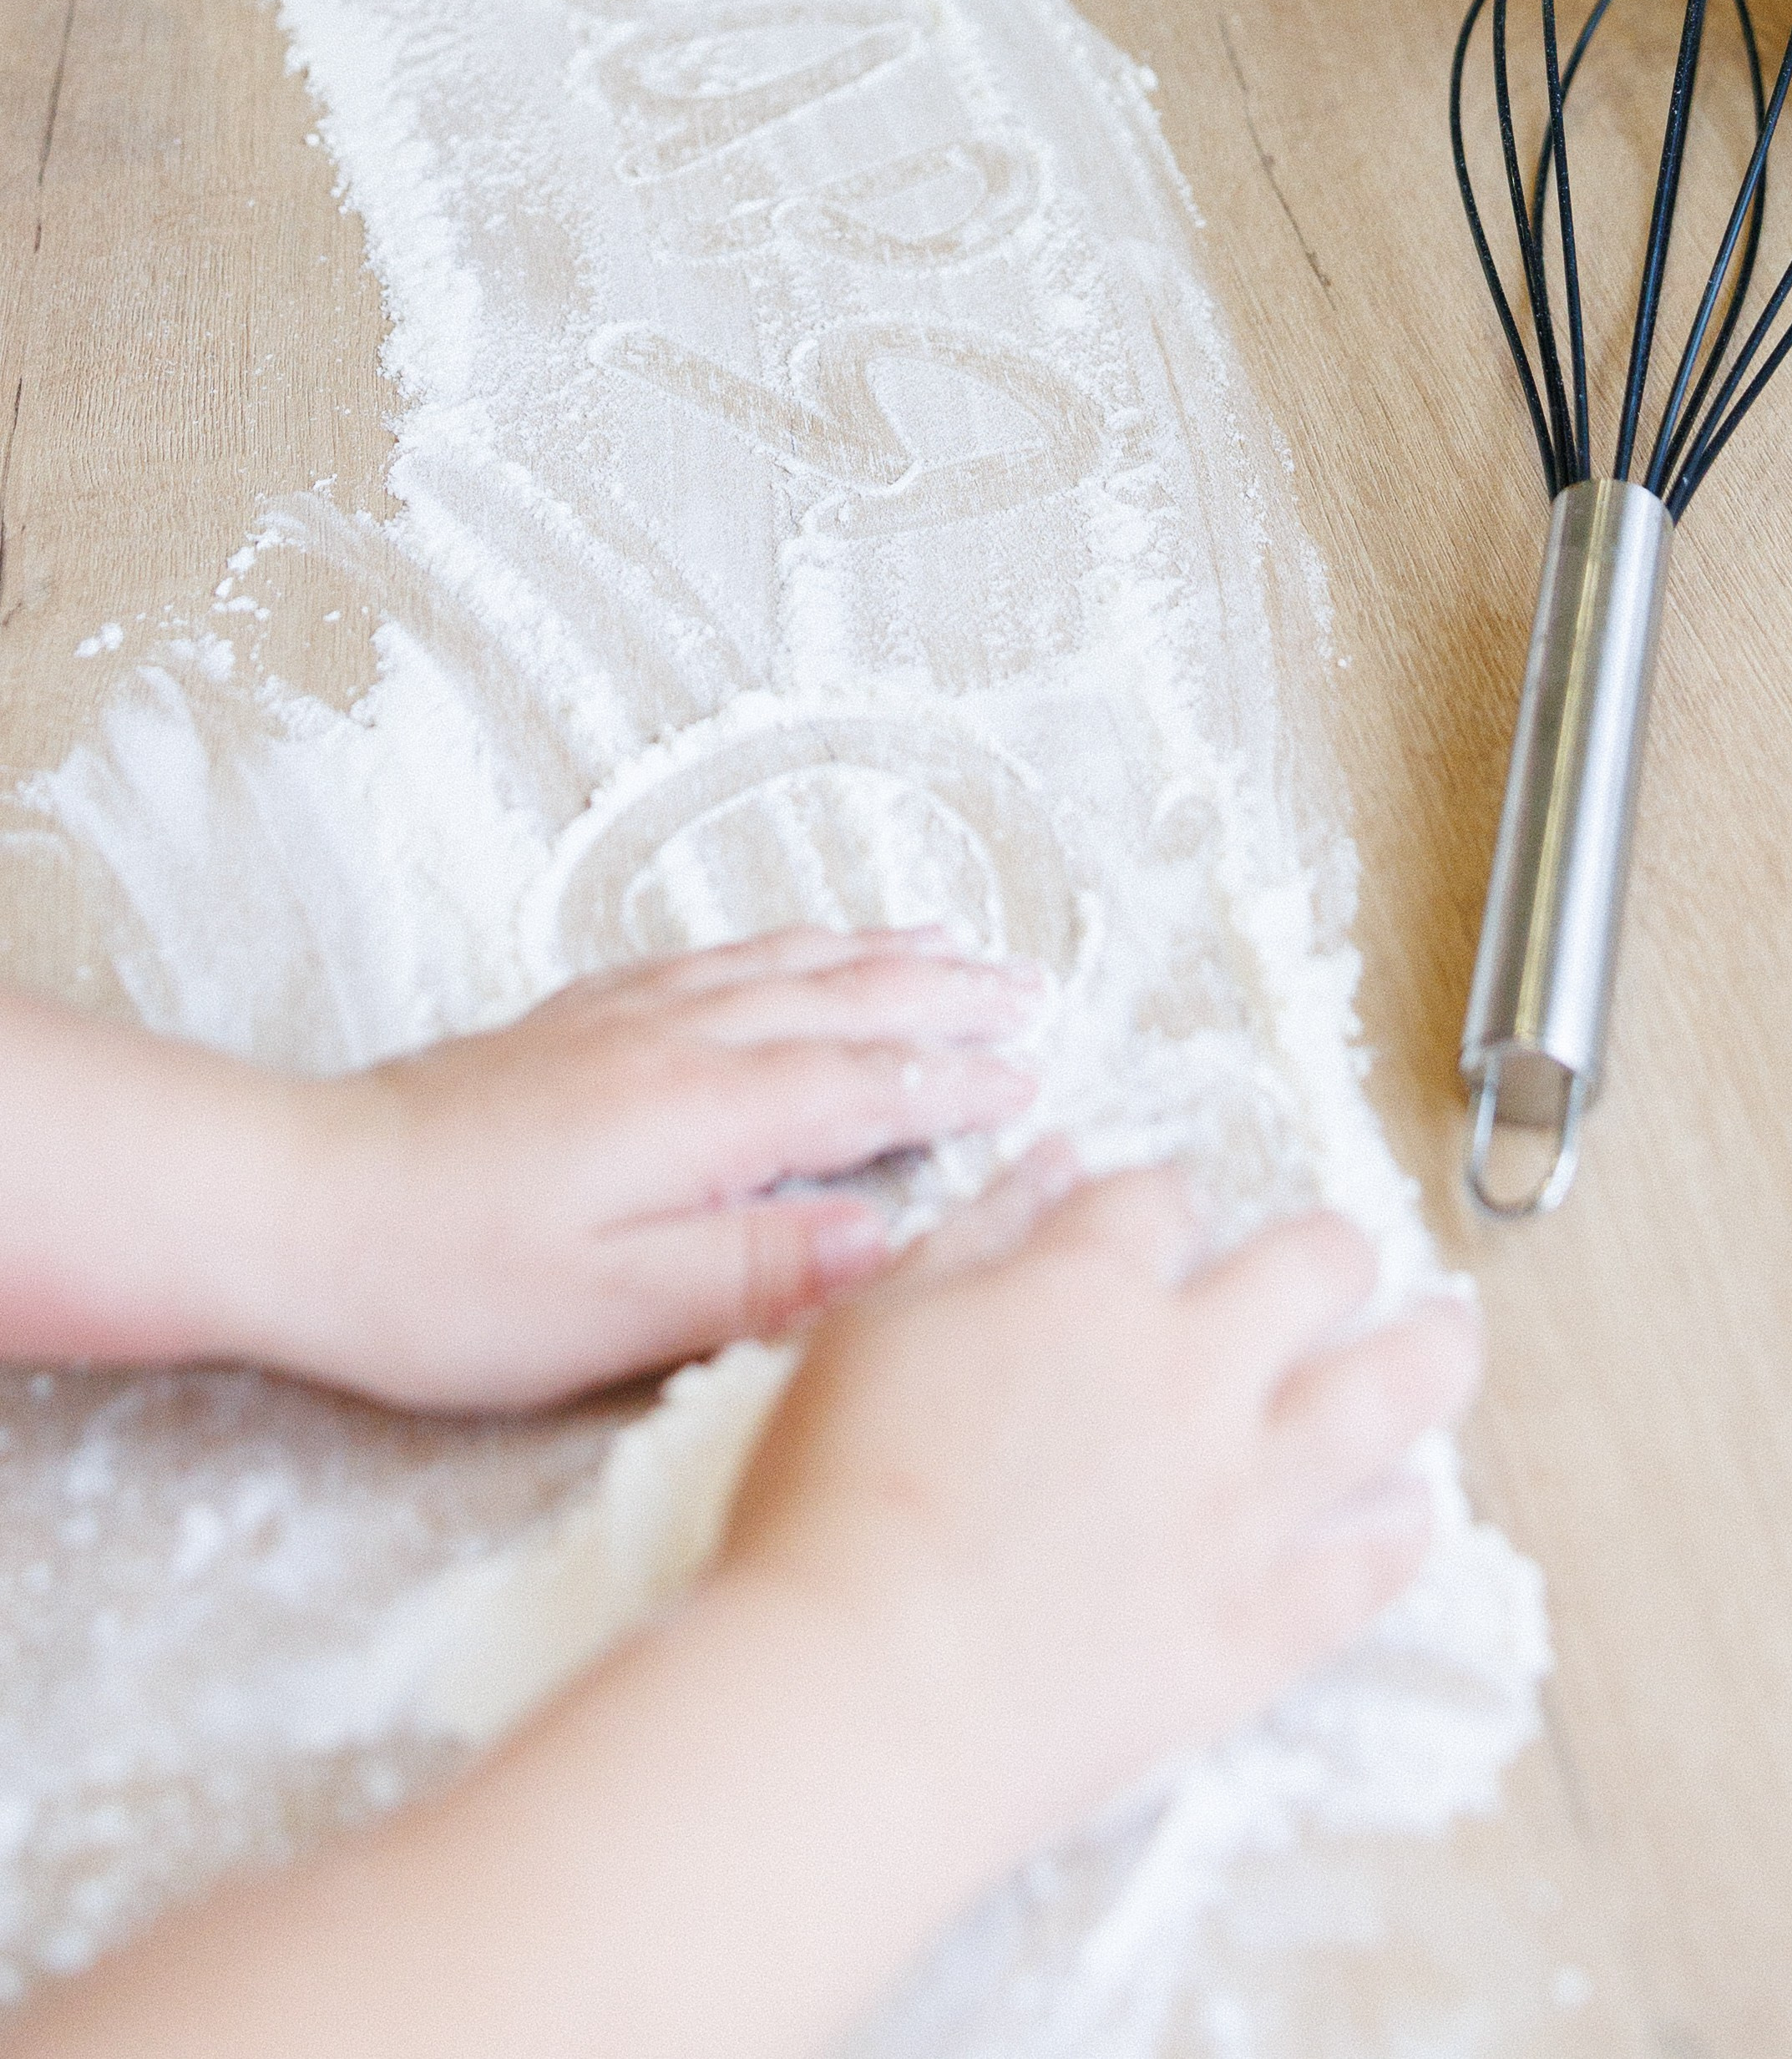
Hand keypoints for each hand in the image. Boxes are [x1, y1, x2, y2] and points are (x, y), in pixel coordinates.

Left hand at [286, 928, 1038, 1409]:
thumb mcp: (612, 1312)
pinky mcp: (567, 1024)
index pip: (865, 1086)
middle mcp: (671, 1041)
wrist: (295, 1204)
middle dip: (943, 994)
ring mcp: (616, 1021)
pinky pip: (709, 958)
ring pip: (777, 963)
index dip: (957, 1083)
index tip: (1032, 1078)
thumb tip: (886, 1243)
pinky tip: (788, 950)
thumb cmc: (442, 1282)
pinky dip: (780, 945)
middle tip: (1027, 987)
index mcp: (700, 1112)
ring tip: (942, 942)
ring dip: (873, 952)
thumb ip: (756, 1273)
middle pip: (839, 999)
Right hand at [720, 1152, 1481, 1865]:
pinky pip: (1369, 1560)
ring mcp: (1240, 1500)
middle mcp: (1189, 1374)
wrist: (862, 1691)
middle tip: (1343, 1258)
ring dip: (1432, 1354)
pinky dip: (1402, 1524)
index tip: (1168, 1221)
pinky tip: (1413, 1506)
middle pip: (1312, 1266)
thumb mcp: (871, 1326)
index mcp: (1086, 1288)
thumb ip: (976, 1233)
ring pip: (1386, 1396)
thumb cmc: (833, 1511)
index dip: (1167, 1202)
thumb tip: (1053, 1162)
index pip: (1162, 1201)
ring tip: (1452, 1338)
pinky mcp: (1260, 1624)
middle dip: (1334, 1249)